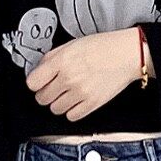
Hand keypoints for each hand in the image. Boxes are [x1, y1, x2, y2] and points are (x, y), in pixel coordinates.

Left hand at [25, 27, 143, 121]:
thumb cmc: (103, 47)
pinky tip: (77, 100)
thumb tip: (38, 70)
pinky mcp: (92, 104)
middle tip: (54, 87)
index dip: (35, 82)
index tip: (39, 81)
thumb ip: (52, 57)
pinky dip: (72, 111)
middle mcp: (69, 78)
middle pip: (42, 98)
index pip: (33, 83)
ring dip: (58, 103)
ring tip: (67, 93)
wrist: (127, 54)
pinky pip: (71, 116)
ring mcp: (80, 93)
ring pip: (55, 109)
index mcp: (62, 61)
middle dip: (46, 93)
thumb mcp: (72, 44)